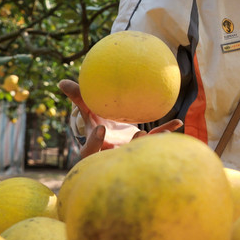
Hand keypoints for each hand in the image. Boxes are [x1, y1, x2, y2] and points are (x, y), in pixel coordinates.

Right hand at [58, 79, 181, 157]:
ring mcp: (129, 155)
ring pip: (139, 151)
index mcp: (94, 149)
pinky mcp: (143, 149)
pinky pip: (155, 140)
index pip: (90, 150)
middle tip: (138, 135)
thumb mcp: (88, 111)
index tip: (101, 128)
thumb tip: (61, 82)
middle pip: (118, 157)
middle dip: (129, 148)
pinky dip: (166, 131)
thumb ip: (78, 98)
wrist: (112, 134)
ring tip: (162, 132)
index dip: (94, 142)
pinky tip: (178, 122)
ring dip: (150, 143)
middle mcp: (111, 156)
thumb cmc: (97, 120)